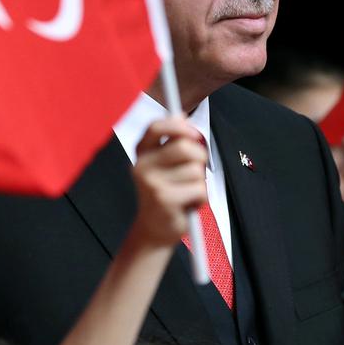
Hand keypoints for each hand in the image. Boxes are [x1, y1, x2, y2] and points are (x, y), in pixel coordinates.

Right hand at [130, 117, 207, 245]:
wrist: (154, 229)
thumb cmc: (165, 194)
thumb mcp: (164, 165)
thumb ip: (172, 141)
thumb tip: (181, 115)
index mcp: (142, 154)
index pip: (156, 127)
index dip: (178, 125)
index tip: (192, 133)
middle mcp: (142, 166)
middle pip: (184, 147)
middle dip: (200, 157)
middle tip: (197, 170)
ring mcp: (152, 183)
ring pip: (195, 171)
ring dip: (200, 183)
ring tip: (187, 192)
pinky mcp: (164, 200)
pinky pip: (199, 189)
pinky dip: (201, 198)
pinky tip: (188, 204)